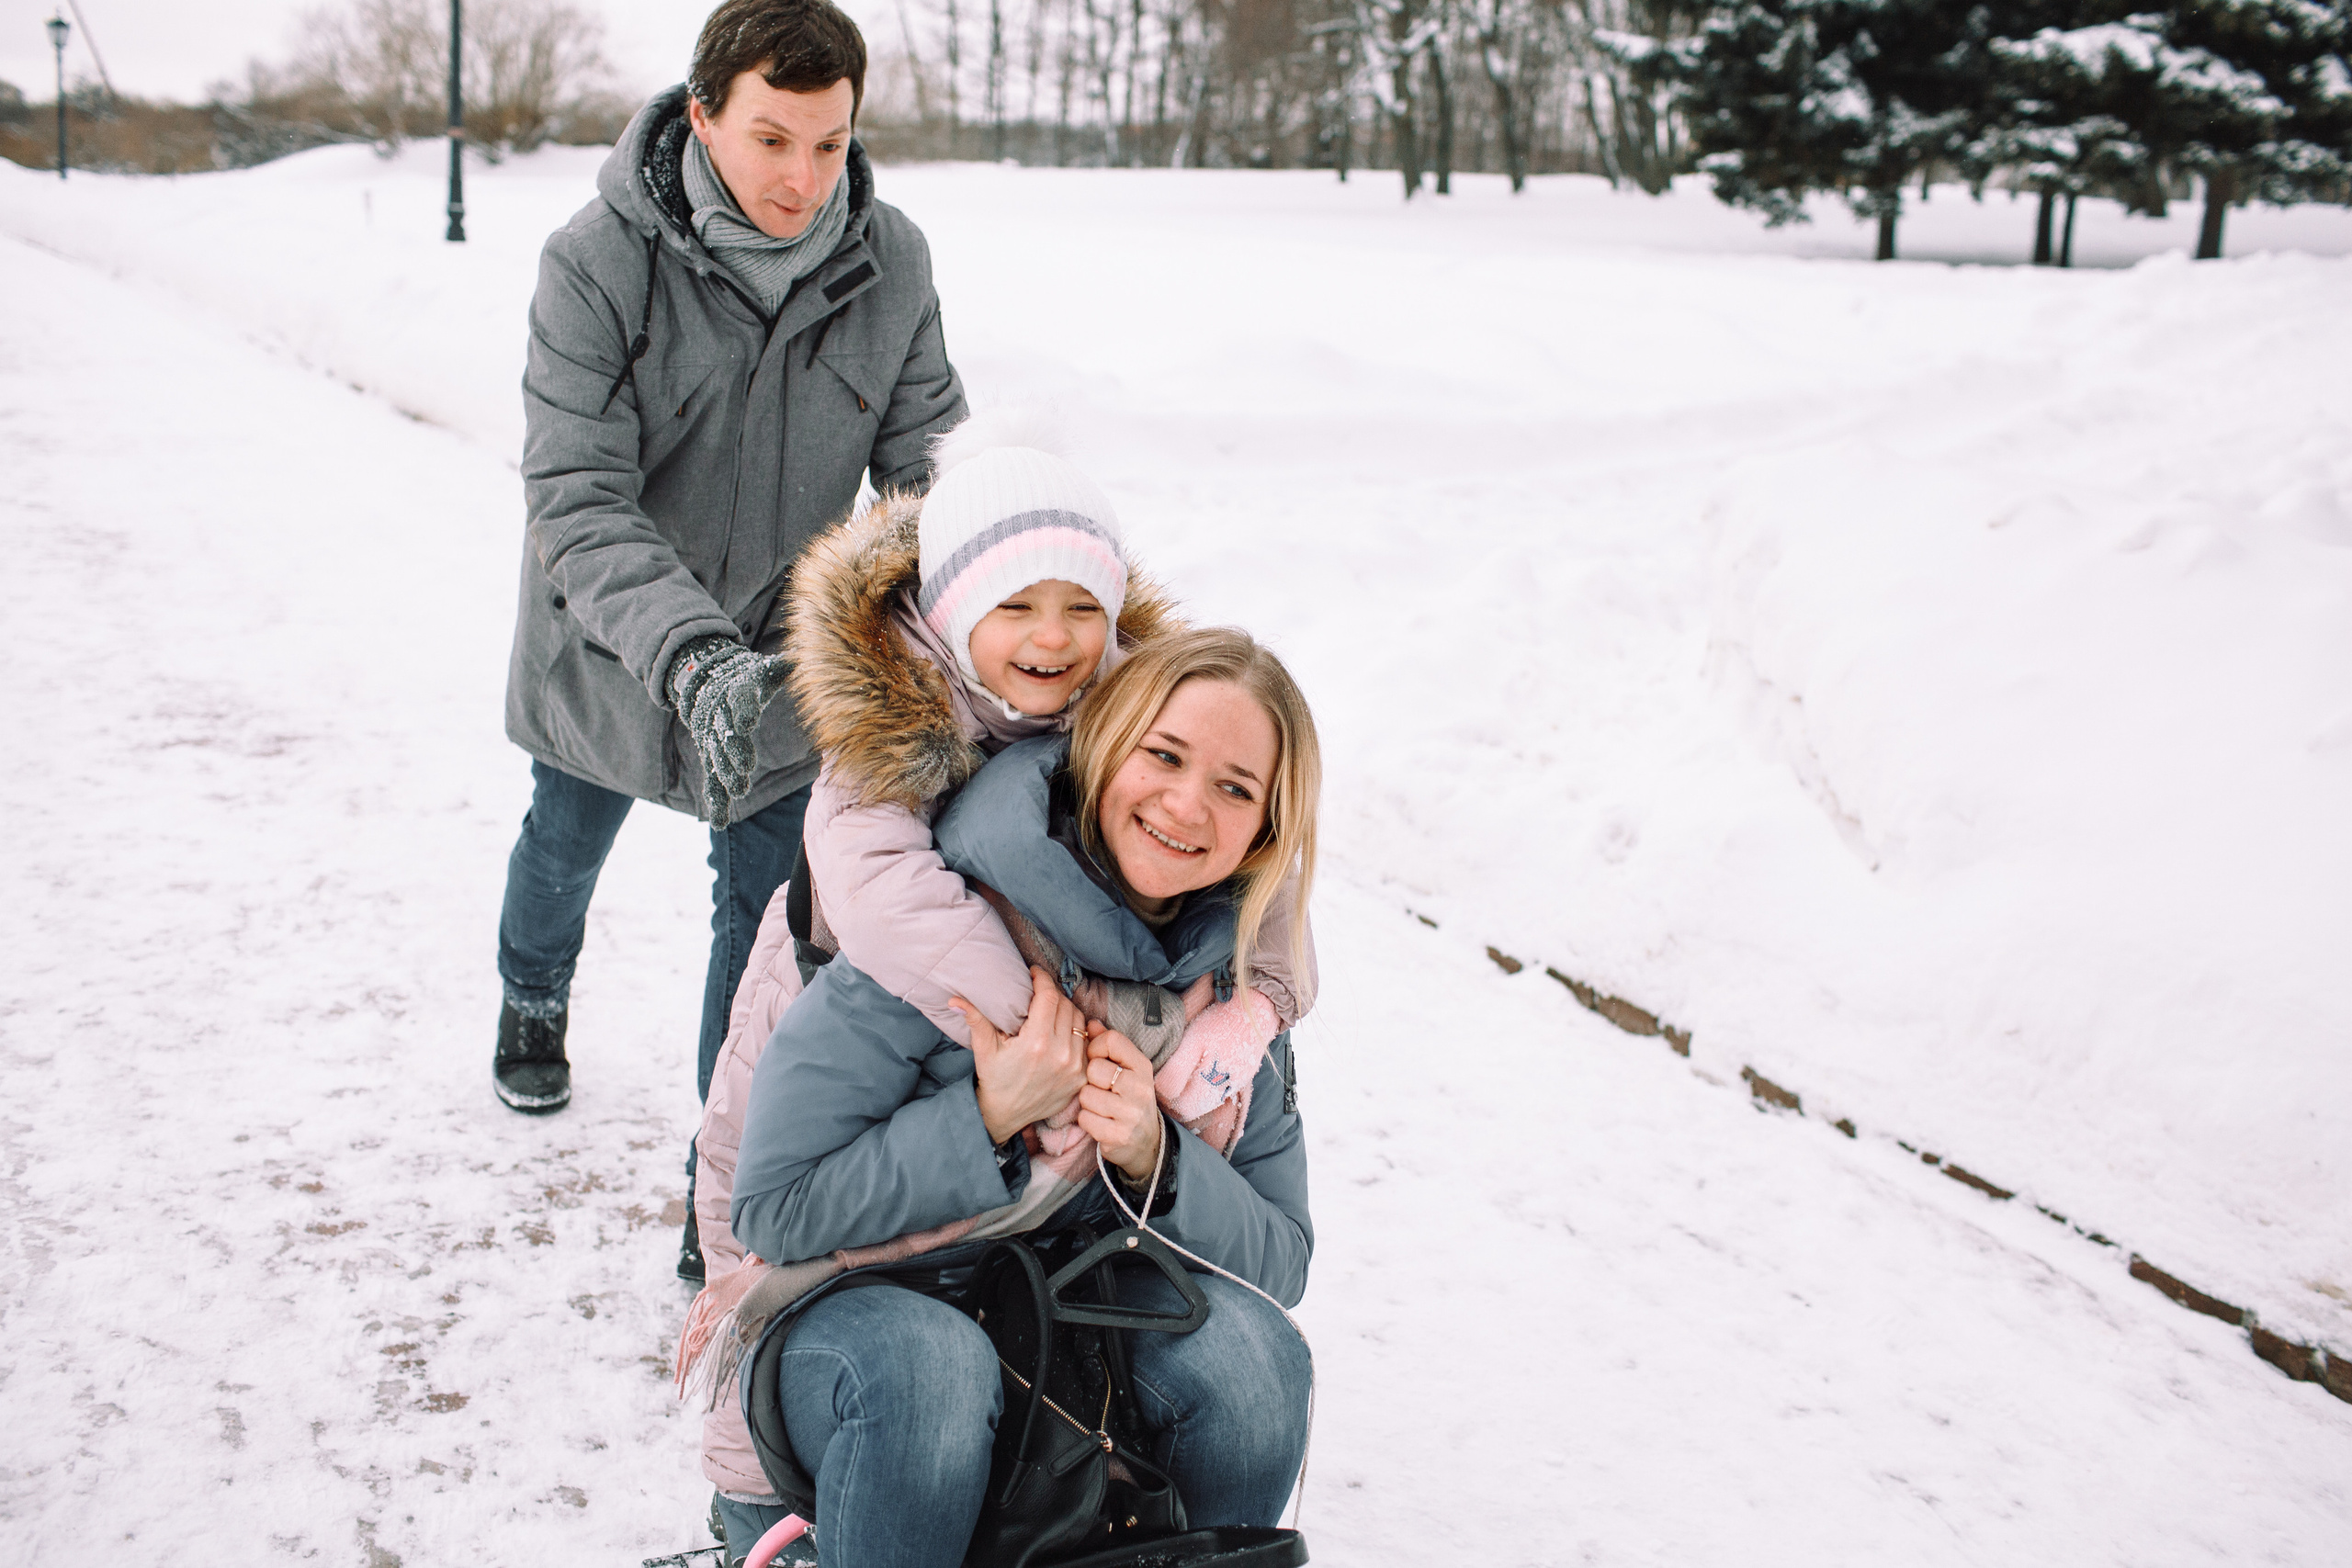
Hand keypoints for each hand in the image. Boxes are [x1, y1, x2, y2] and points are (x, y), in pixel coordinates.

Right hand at [668, 636, 791, 827]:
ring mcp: (714, 739)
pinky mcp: (713, 757)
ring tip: (738, 791)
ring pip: (718, 760)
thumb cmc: (749, 679)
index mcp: (737, 693)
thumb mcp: (765, 670)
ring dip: (727, 776)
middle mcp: (722, 718)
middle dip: (734, 752)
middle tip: (745, 770)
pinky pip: (713, 780)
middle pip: (727, 735)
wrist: (707, 683)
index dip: (742, 711)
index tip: (746, 724)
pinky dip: (716, 801)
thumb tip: (803, 661)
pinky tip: (720, 823)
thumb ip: (783, 668)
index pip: (740, 702)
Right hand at [957, 968, 1087, 1145]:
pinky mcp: (1081, 1076)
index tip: (1035, 973)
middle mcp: (1060, 1053)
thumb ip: (975, 1020)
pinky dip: (1076, 1033)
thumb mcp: (984, 1049)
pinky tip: (1061, 1032)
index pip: (1049, 997)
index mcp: (1036, 1043)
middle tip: (1039, 994)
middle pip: (1066, 1006)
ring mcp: (1074, 1066)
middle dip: (1053, 995)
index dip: (1043, 979)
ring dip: (1066, 1012)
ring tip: (1050, 1012)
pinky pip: (1086, 1043)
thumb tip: (954, 999)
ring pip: (1080, 1021)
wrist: (1006, 1114)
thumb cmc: (994, 1079)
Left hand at [1077, 1027, 1161, 1183]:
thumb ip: (1109, 1045)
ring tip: (1101, 1107)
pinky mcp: (1119, 1136)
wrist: (1146, 1141)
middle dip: (1091, 1080)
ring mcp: (1131, 1114)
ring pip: (1086, 1095)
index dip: (1095, 1048)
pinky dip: (1087, 1121)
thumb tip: (1091, 1022)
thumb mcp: (1127, 1070)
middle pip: (1094, 1068)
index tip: (1098, 1060)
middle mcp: (1140, 1088)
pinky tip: (1100, 1122)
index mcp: (1142, 1066)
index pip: (1111, 1040)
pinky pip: (1085, 1119)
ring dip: (1087, 1103)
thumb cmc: (1129, 1099)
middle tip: (1102, 1089)